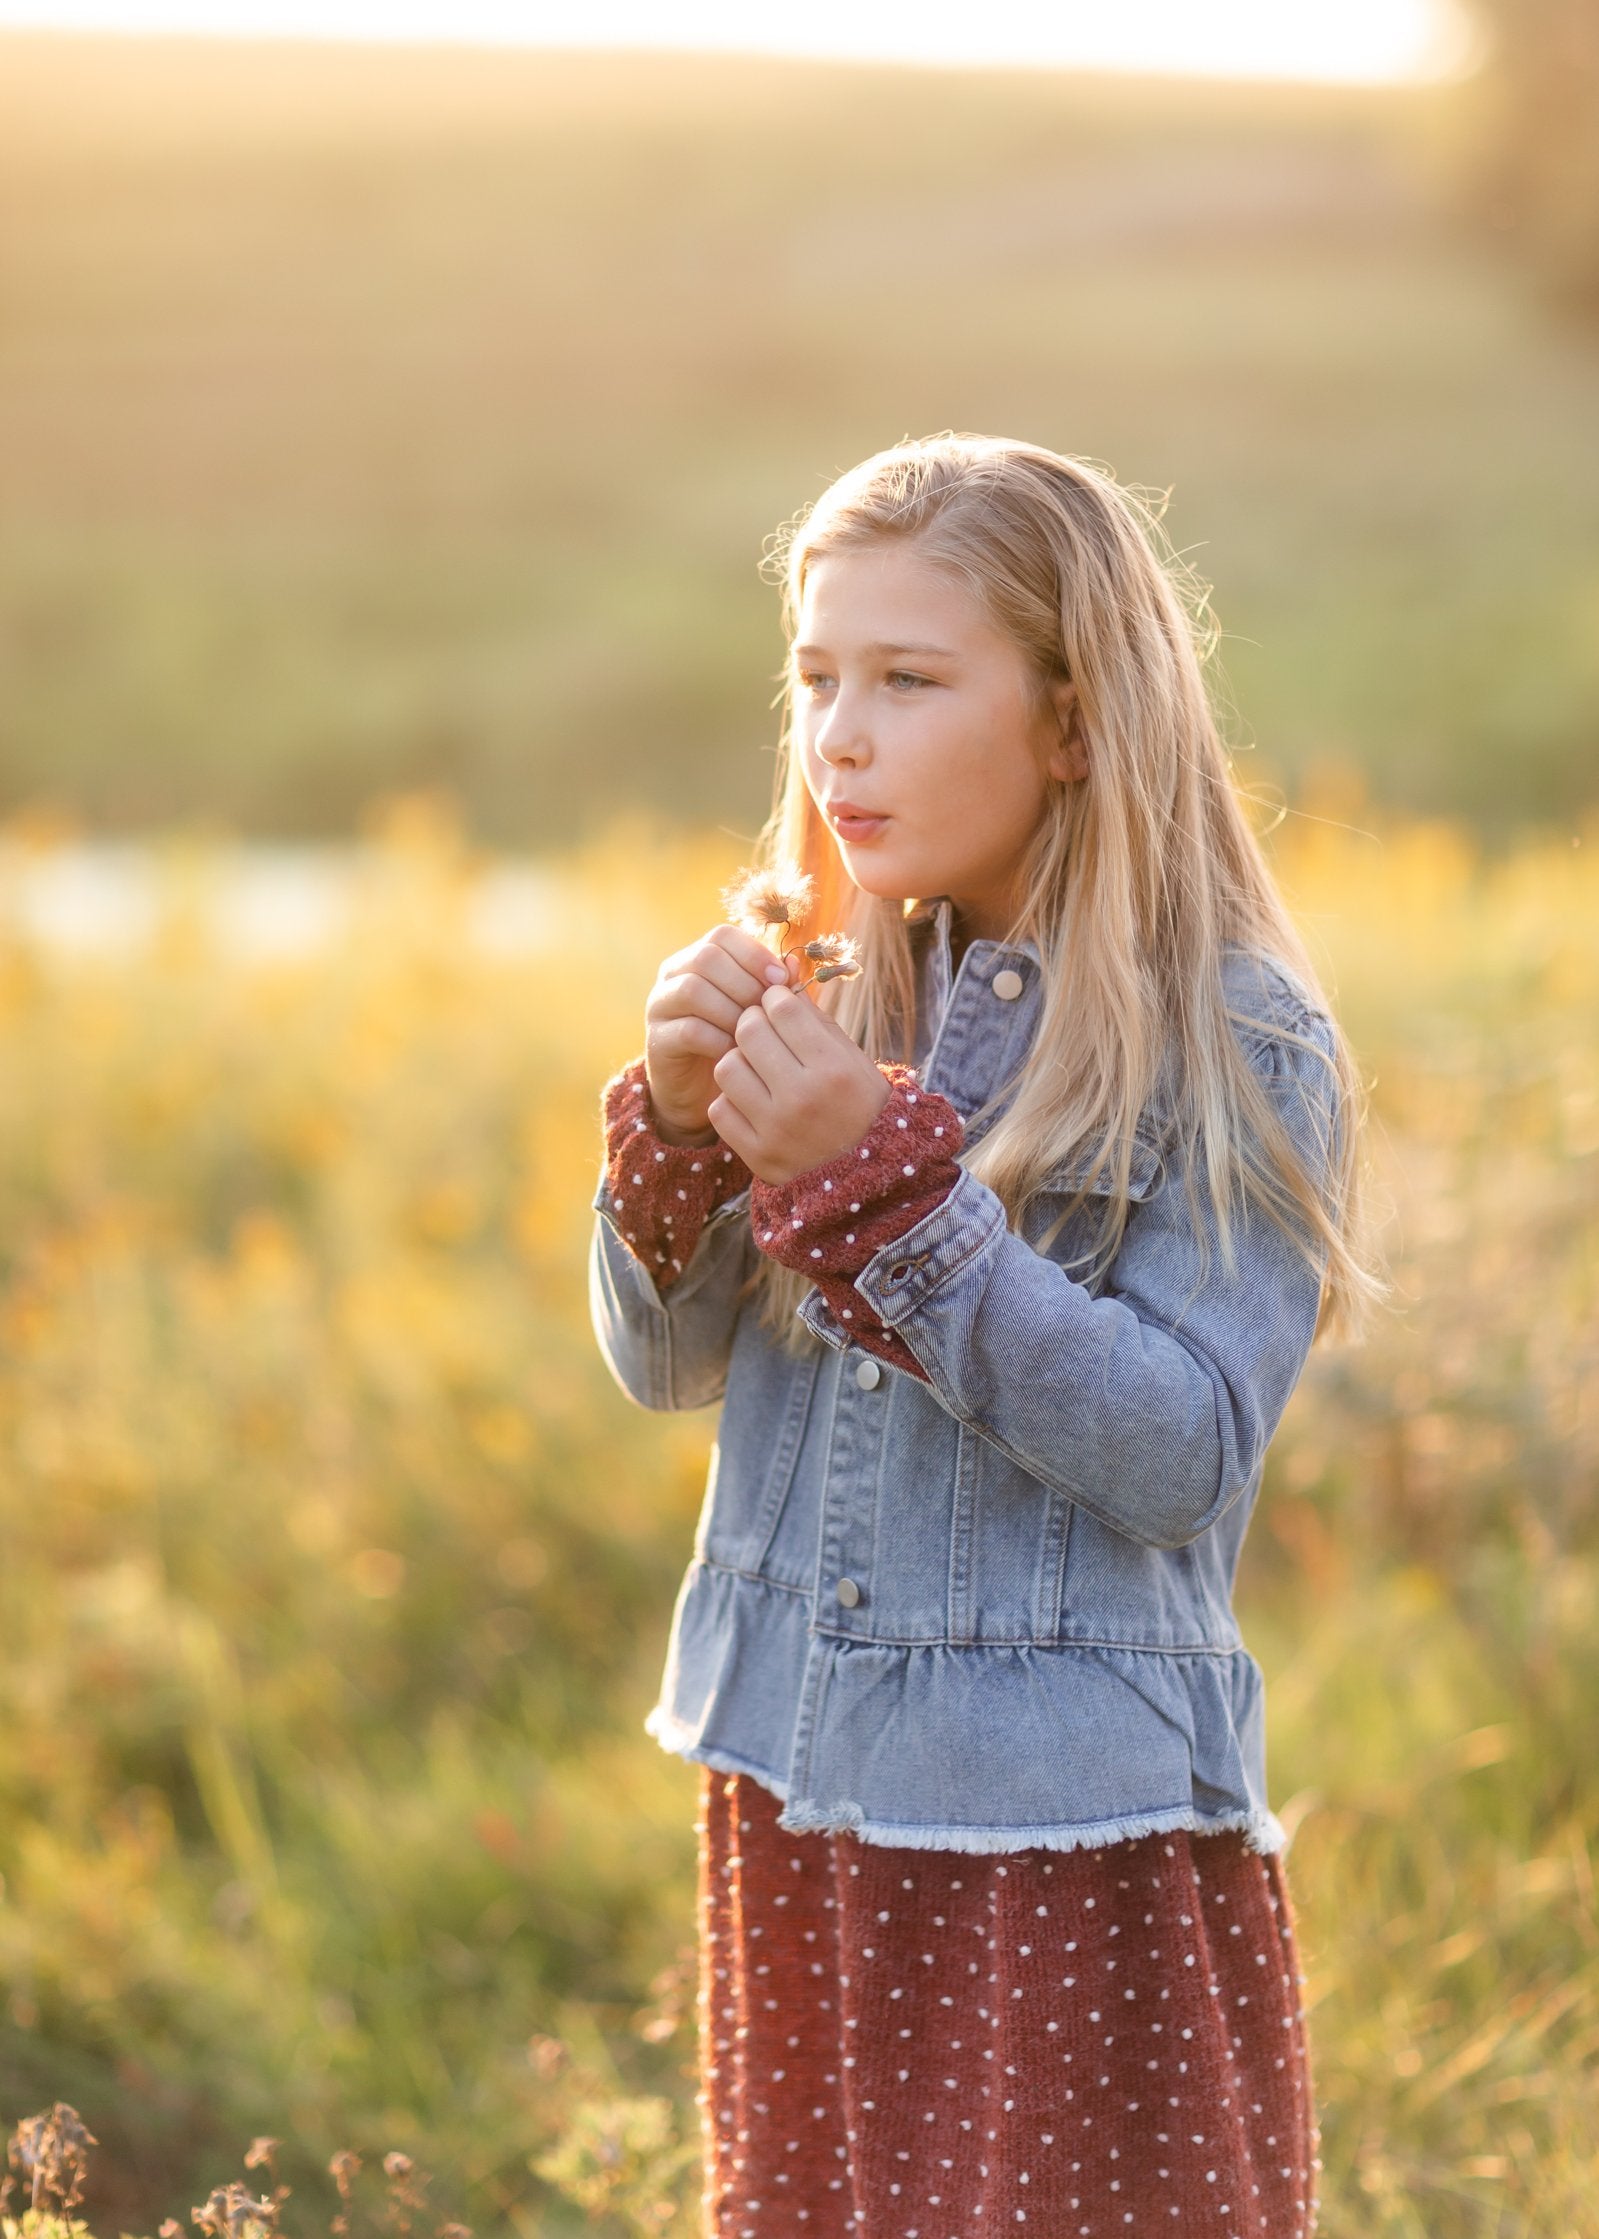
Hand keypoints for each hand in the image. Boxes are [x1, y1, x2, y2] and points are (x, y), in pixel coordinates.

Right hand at [644, 924, 795, 1141]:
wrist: (703, 1090)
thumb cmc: (737, 1041)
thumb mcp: (758, 1011)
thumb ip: (775, 986)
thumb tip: (793, 963)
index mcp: (698, 958)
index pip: (722, 936)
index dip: (754, 954)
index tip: (781, 980)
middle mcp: (674, 975)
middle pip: (706, 958)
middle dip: (745, 983)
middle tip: (767, 1011)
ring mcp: (661, 1006)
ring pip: (693, 990)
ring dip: (731, 1011)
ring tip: (753, 1034)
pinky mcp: (658, 1039)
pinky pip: (689, 1029)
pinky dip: (718, 1039)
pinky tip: (736, 1052)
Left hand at [708, 982, 891, 1184]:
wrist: (867, 1178)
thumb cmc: (861, 1108)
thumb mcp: (854, 1061)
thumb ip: (816, 1021)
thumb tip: (782, 979)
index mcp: (833, 1069)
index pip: (781, 1009)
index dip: (775, 1000)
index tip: (778, 1007)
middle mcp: (803, 1097)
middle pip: (748, 1031)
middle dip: (753, 1023)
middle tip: (763, 1033)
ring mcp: (777, 1128)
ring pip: (727, 1067)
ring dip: (739, 1062)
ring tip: (756, 1070)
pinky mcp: (757, 1154)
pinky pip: (719, 1109)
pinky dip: (732, 1101)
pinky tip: (751, 1102)